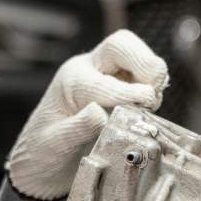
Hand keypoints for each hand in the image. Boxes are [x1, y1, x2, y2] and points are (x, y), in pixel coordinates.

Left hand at [6, 29, 167, 200]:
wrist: (45, 156)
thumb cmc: (46, 150)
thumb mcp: (54, 144)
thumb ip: (76, 129)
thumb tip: (99, 114)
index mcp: (69, 83)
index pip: (101, 81)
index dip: (126, 92)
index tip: (146, 104)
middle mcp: (88, 71)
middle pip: (119, 45)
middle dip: (143, 62)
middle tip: (155, 89)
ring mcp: (105, 74)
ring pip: (133, 52)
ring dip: (151, 72)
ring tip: (153, 100)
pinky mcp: (120, 82)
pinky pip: (143, 71)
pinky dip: (154, 83)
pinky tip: (152, 104)